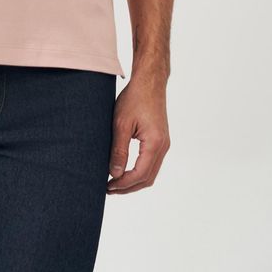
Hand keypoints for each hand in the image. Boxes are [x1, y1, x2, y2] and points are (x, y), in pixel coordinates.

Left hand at [106, 72, 170, 193]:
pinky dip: (139, 172)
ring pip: (150, 173)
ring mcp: (164, 144)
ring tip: (114, 183)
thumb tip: (114, 174)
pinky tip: (125, 170)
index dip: (123, 184)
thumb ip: (119, 150)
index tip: (108, 187)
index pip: (140, 174)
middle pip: (147, 178)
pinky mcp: (160, 140)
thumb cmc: (134, 98)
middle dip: (128, 187)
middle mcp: (163, 146)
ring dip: (133, 181)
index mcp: (155, 143)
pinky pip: (151, 163)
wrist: (149, 82)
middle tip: (108, 189)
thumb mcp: (121, 123)